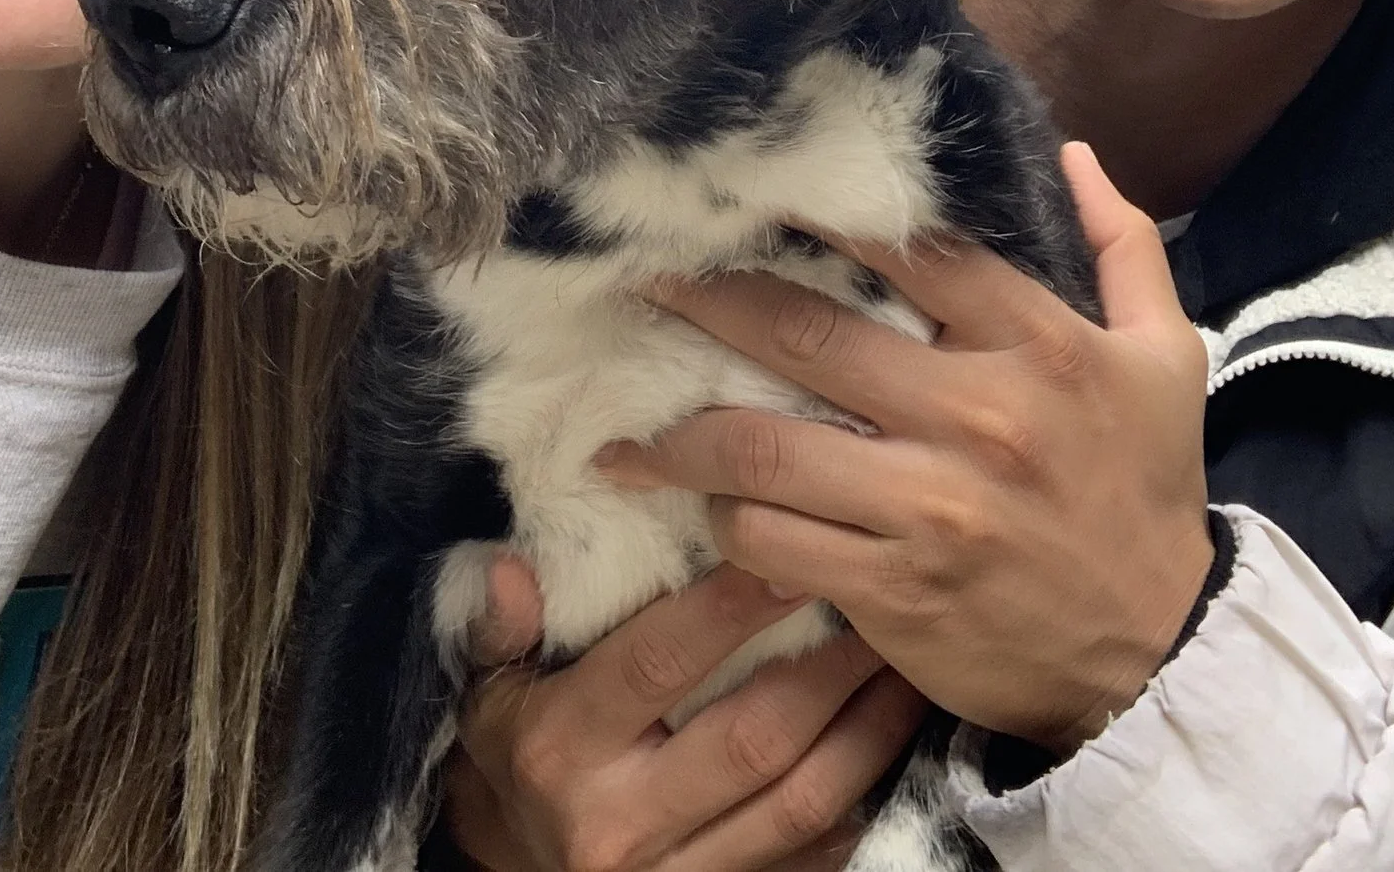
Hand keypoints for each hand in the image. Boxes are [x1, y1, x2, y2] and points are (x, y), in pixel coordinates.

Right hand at [445, 554, 926, 871]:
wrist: (521, 867)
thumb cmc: (518, 751)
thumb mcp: (491, 688)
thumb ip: (501, 628)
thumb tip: (510, 569)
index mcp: (563, 749)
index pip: (660, 662)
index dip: (731, 605)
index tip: (789, 552)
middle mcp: (619, 825)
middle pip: (754, 736)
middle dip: (828, 664)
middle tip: (874, 599)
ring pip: (802, 801)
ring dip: (868, 727)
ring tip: (901, 660)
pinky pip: (815, 854)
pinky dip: (863, 793)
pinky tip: (888, 735)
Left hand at [599, 142, 1212, 753]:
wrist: (1162, 656)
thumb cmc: (1150, 494)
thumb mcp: (1167, 361)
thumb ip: (1123, 248)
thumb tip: (1070, 154)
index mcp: (1041, 347)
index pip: (914, 251)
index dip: (820, 212)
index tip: (746, 191)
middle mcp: (978, 417)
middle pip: (806, 334)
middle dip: (707, 300)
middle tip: (642, 278)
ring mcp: (930, 508)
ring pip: (764, 448)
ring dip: (683, 433)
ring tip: (627, 423)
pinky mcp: (893, 590)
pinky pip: (771, 543)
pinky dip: (725, 521)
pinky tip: (701, 507)